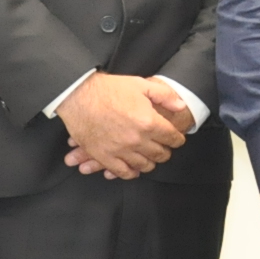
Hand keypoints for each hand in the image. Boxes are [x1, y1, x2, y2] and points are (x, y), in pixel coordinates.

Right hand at [59, 73, 186, 177]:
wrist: (78, 95)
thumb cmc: (109, 88)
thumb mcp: (141, 85)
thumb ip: (165, 96)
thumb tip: (181, 106)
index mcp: (149, 122)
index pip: (172, 138)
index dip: (177, 139)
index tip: (177, 139)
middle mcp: (137, 139)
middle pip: (160, 154)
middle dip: (165, 152)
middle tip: (164, 148)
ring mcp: (120, 150)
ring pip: (144, 165)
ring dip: (150, 163)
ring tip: (150, 158)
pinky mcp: (103, 156)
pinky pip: (122, 172)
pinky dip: (131, 173)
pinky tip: (133, 169)